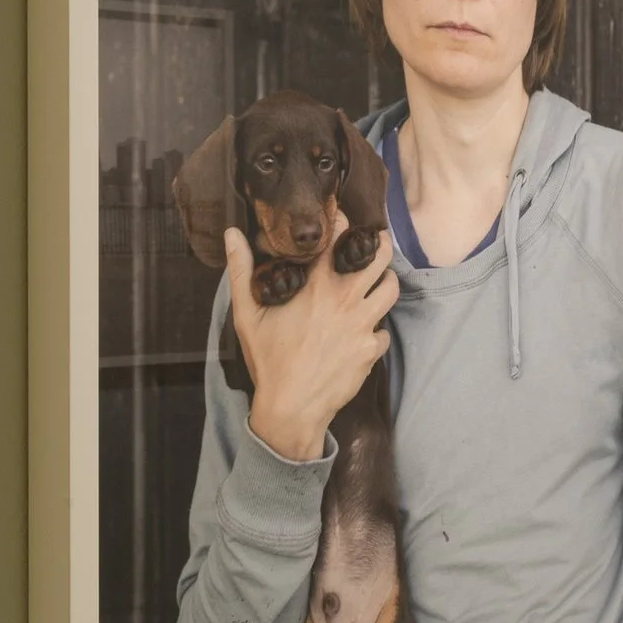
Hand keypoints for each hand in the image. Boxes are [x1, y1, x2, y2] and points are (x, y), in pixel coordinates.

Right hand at [228, 206, 397, 461]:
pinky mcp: (373, 348)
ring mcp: (363, 324)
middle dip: (379, 245)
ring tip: (376, 281)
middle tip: (375, 242)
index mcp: (316, 286)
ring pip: (390, 289)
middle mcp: (345, 300)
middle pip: (378, 257)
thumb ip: (241, 270)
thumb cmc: (268, 359)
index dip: (343, 222)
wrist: (291, 406)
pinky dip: (376, 328)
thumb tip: (232, 234)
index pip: (338, 238)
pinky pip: (384, 330)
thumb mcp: (247, 314)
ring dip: (385, 282)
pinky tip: (362, 331)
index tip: (343, 217)